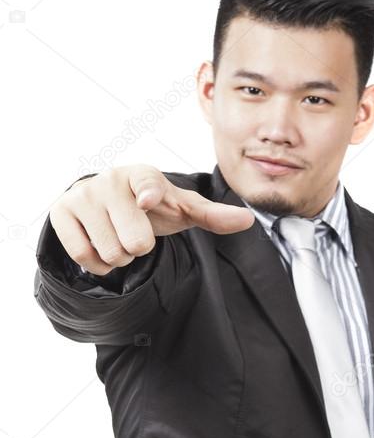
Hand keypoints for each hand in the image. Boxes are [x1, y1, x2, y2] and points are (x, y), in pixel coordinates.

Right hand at [49, 164, 254, 275]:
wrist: (105, 202)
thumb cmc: (151, 206)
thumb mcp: (181, 209)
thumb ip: (212, 216)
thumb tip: (248, 220)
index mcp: (144, 175)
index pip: (147, 182)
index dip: (149, 192)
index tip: (148, 199)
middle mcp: (111, 180)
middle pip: (134, 241)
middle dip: (140, 248)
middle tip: (136, 233)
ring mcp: (83, 195)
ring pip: (110, 252)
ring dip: (119, 255)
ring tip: (118, 236)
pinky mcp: (61, 212)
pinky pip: (84, 255)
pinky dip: (97, 262)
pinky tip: (101, 245)